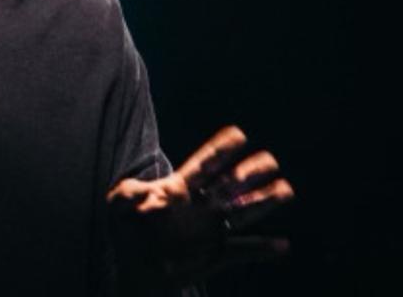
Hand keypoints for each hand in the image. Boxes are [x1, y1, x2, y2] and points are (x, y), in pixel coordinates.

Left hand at [106, 126, 293, 288]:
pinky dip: (262, 249)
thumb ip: (126, 196)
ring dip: (264, 201)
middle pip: (229, 184)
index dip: (219, 150)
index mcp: (178, 189)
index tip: (238, 133)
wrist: (134, 269)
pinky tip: (283, 245)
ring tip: (286, 189)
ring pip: (242, 211)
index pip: (203, 165)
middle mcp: (201, 206)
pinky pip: (242, 250)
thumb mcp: (116, 208)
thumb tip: (139, 194)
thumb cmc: (123, 231)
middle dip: (249, 172)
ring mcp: (211, 229)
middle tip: (270, 159)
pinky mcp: (215, 254)